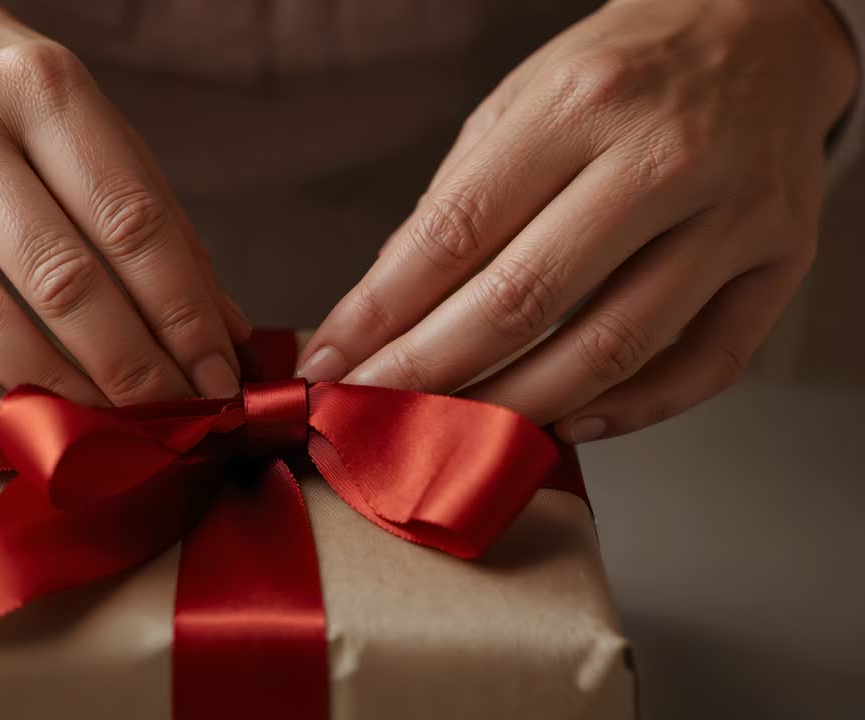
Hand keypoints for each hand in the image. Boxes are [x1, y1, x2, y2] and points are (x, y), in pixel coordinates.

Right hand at [0, 0, 248, 423]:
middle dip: (129, 364)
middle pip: (61, 277)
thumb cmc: (5, 101)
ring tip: (106, 424)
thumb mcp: (88, 125)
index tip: (216, 374)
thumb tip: (221, 328)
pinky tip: (2, 413)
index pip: (130, 221)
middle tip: (173, 412)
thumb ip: (155, 220)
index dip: (182, 313)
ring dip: (56, 388)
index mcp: (39, 89)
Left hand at [300, 0, 857, 441]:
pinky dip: (629, 413)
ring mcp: (736, 215)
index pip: (456, 233)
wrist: (763, 30)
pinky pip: (704, 367)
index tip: (331, 364)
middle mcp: (664, 158)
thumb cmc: (624, 70)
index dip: (380, 313)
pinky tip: (564, 424)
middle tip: (374, 414)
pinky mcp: (782, 262)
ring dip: (515, 409)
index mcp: (581, 105)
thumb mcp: (520, 102)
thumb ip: (456, 202)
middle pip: (525, 300)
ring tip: (454, 436)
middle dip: (430, 374)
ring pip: (612, 349)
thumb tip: (384, 305)